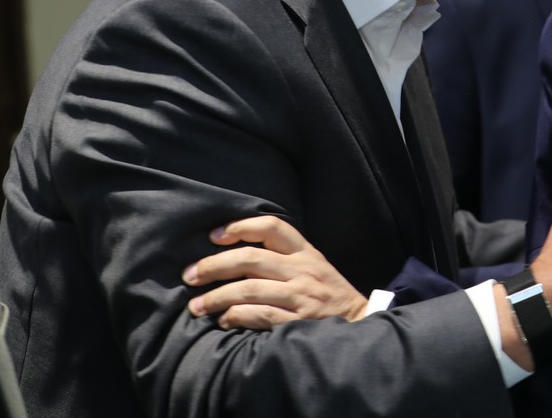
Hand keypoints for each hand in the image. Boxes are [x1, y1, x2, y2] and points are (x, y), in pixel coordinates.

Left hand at [181, 216, 368, 329]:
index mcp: (305, 252)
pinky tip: (224, 320)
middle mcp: (302, 270)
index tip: (213, 235)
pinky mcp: (299, 321)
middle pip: (250, 258)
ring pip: (249, 288)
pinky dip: (237, 316)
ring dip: (216, 297)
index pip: (271, 227)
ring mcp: (301, 295)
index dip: (239, 227)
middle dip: (213, 265)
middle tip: (190, 275)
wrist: (361, 323)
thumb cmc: (328, 294)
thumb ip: (282, 258)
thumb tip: (232, 255)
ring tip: (196, 306)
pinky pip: (260, 315)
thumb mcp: (313, 266)